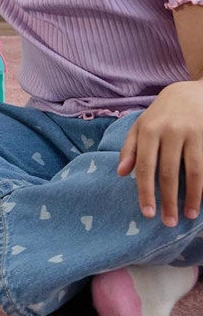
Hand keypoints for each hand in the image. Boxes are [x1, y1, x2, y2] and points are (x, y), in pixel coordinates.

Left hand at [117, 80, 202, 225]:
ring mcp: (189, 133)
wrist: (191, 92)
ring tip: (188, 216)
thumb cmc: (162, 113)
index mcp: (147, 130)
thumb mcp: (141, 125)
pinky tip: (202, 200)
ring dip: (190, 198)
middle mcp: (167, 132)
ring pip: (191, 172)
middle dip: (167, 200)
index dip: (145, 191)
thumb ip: (130, 148)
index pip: (144, 166)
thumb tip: (121, 173)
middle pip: (167, 173)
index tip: (147, 213)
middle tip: (167, 222)